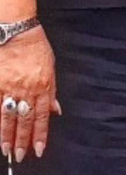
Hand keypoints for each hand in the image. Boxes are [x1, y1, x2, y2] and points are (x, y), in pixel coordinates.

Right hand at [0, 25, 60, 161]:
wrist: (19, 32)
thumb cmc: (37, 48)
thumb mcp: (51, 67)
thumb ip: (52, 91)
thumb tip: (56, 110)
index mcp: (44, 85)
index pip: (42, 116)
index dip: (40, 134)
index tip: (39, 149)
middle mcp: (28, 89)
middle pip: (25, 120)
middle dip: (23, 140)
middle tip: (20, 156)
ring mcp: (11, 87)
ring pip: (9, 117)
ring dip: (7, 135)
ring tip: (6, 149)